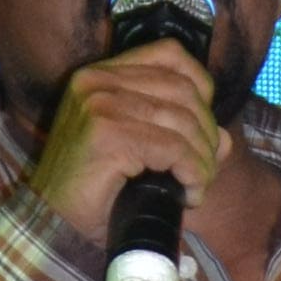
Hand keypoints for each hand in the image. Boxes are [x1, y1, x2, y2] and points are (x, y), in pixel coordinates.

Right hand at [25, 36, 223, 248]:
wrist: (54, 226)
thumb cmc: (96, 192)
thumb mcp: (140, 155)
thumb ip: (180, 138)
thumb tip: (225, 140)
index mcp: (101, 75)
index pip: (169, 54)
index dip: (200, 86)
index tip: (203, 128)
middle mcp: (97, 82)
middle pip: (184, 89)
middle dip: (206, 134)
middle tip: (203, 171)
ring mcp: (100, 105)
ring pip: (183, 122)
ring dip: (202, 161)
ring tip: (196, 187)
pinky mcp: (107, 135)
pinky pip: (173, 148)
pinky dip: (192, 173)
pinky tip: (188, 194)